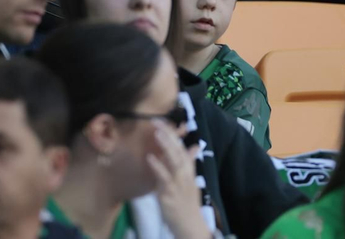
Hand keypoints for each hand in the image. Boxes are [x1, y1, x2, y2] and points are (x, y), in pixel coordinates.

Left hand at [149, 122, 208, 238]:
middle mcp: (185, 175)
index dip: (172, 133)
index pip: (181, 147)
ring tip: (156, 132)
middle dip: (168, 134)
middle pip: (178, 151)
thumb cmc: (187, 202)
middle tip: (156, 120)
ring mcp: (178, 184)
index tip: (162, 119)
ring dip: (165, 146)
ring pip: (174, 161)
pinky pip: (164, 179)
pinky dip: (158, 167)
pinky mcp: (170, 195)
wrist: (190, 225)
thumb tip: (194, 146)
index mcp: (189, 170)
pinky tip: (150, 157)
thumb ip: (190, 163)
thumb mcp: (190, 180)